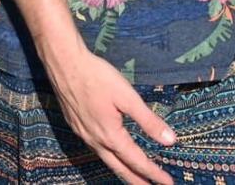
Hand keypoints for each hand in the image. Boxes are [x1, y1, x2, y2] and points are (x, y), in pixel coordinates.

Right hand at [46, 47, 174, 184]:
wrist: (63, 62)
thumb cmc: (97, 76)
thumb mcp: (127, 97)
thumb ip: (149, 121)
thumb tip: (170, 141)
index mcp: (110, 135)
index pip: (137, 161)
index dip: (154, 173)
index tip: (168, 182)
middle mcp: (95, 140)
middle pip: (119, 168)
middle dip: (137, 181)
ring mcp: (83, 134)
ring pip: (106, 160)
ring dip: (122, 171)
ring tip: (135, 177)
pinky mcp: (75, 125)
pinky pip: (95, 149)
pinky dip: (108, 158)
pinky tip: (111, 153)